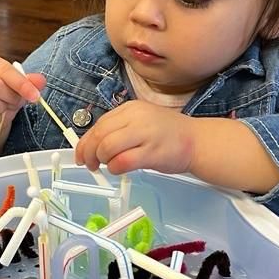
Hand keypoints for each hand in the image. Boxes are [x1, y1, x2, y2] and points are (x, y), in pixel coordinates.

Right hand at [0, 57, 45, 136]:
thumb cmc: (3, 92)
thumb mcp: (18, 84)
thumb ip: (30, 81)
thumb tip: (41, 81)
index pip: (5, 71)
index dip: (22, 84)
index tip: (34, 96)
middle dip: (12, 98)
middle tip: (16, 101)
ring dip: (2, 110)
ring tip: (3, 107)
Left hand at [75, 103, 193, 174]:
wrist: (197, 141)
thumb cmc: (168, 134)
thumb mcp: (141, 122)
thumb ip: (119, 129)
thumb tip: (92, 145)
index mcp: (131, 109)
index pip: (99, 124)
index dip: (85, 142)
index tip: (80, 154)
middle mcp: (136, 118)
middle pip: (100, 136)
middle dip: (89, 153)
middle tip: (90, 165)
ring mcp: (145, 134)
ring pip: (108, 148)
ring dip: (102, 161)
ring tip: (108, 166)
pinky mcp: (152, 153)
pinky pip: (122, 162)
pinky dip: (115, 168)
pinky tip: (119, 170)